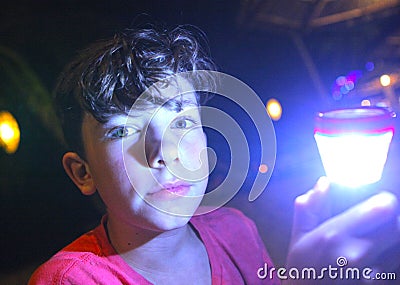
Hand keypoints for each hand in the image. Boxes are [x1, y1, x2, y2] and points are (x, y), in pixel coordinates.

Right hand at [284, 177, 399, 283]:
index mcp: (335, 235)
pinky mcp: (379, 284)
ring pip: (397, 248)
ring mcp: (372, 275)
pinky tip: (366, 268)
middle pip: (396, 225)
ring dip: (388, 245)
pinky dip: (385, 264)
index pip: (384, 207)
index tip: (375, 206)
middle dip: (389, 223)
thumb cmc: (303, 274)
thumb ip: (310, 209)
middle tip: (373, 228)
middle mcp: (357, 253)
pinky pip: (392, 268)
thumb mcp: (298, 239)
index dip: (383, 203)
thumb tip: (322, 184)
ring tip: (365, 251)